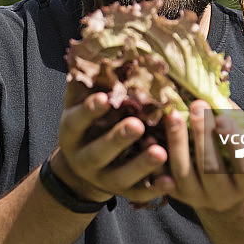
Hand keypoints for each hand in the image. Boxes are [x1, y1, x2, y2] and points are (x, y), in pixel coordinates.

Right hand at [51, 92, 169, 204]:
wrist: (82, 170)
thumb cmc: (87, 125)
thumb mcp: (77, 105)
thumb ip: (86, 84)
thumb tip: (94, 49)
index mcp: (71, 133)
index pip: (77, 121)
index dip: (89, 111)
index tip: (105, 98)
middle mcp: (84, 159)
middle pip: (100, 151)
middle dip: (118, 139)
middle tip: (137, 124)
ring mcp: (103, 179)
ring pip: (121, 176)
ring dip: (141, 165)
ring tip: (162, 152)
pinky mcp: (123, 193)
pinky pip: (139, 194)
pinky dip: (156, 189)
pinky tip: (172, 181)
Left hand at [158, 100, 243, 211]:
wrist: (217, 192)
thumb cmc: (231, 155)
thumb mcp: (239, 141)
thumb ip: (231, 119)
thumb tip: (214, 90)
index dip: (235, 143)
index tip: (223, 118)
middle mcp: (224, 197)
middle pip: (212, 169)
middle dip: (203, 135)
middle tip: (197, 106)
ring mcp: (197, 199)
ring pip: (184, 173)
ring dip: (177, 142)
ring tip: (173, 116)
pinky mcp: (174, 195)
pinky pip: (160, 178)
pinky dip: (155, 158)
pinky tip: (149, 138)